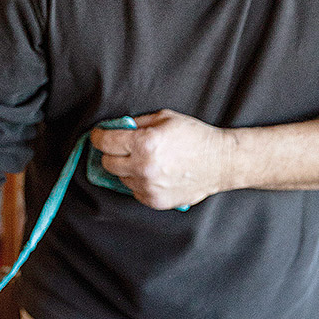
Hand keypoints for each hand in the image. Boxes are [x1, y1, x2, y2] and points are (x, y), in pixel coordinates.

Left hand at [89, 110, 233, 209]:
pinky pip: (134, 191)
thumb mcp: (164, 118)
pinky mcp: (155, 201)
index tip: (98, 135)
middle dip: (112, 153)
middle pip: (108, 162)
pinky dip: (139, 182)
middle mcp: (143, 167)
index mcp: (144, 143)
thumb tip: (116, 127)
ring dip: (127, 169)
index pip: (105, 142)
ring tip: (145, 160)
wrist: (220, 162)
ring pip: (121, 178)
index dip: (99, 137)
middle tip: (122, 147)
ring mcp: (148, 187)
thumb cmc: (195, 136)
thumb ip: (136, 123)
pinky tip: (154, 173)